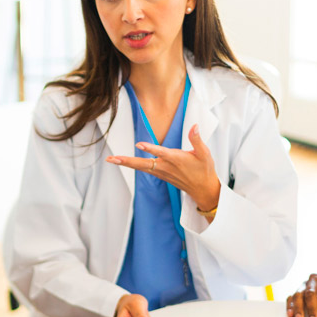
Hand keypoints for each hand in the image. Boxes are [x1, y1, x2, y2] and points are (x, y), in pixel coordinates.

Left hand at [106, 124, 220, 213]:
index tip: (139, 144)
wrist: (203, 189)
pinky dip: (133, 166)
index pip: (161, 153)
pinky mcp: (160, 175)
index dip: (151, 148)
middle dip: (127, 161)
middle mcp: (166, 167)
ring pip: (141, 167)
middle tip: (112, 159)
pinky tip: (124, 162)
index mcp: (177, 159)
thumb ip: (197, 139)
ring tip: (112, 159)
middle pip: (143, 164)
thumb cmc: (204, 170)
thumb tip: (195, 126)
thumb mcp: (205, 153)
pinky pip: (144, 169)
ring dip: (126, 163)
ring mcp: (162, 172)